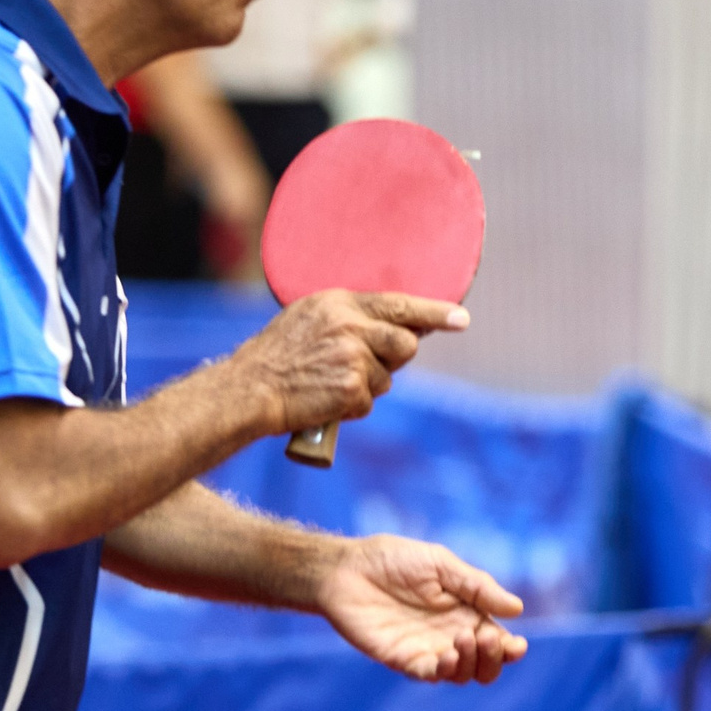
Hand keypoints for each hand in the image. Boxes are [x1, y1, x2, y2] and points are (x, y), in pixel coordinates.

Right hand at [235, 291, 466, 436]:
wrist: (249, 389)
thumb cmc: (277, 358)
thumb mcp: (310, 320)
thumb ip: (350, 319)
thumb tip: (396, 328)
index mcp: (339, 302)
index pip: (398, 304)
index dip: (434, 312)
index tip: (461, 319)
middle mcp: (349, 325)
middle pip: (405, 344)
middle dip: (394, 360)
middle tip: (363, 367)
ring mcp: (352, 357)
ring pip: (387, 378)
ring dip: (366, 387)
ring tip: (328, 382)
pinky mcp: (351, 388)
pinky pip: (369, 402)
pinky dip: (351, 408)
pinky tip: (325, 400)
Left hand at [318, 535, 526, 682]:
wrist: (347, 569)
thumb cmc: (394, 560)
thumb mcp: (441, 564)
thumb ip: (476, 586)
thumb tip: (517, 609)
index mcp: (465, 613)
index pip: (496, 641)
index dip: (510, 649)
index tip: (517, 645)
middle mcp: (450, 636)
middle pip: (484, 665)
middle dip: (493, 659)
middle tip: (486, 637)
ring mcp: (427, 650)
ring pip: (461, 675)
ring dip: (470, 663)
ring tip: (463, 639)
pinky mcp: (402, 659)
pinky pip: (429, 675)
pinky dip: (442, 671)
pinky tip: (446, 656)